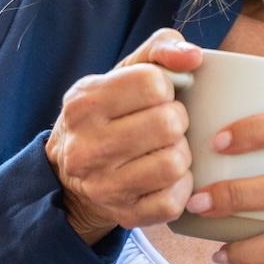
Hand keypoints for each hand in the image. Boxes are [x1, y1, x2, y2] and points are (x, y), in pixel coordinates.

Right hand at [46, 28, 202, 244]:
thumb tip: (193, 56)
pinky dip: (180, 187)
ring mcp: (103, 186)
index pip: (153, 83)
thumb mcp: (123, 73)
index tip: (155, 97)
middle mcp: (87, 147)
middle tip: (166, 125)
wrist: (70, 174)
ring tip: (167, 149)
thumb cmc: (110, 114)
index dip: (166, 87)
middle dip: (177, 120)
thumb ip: (159, 49)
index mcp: (84, 102)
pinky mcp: (124, 215)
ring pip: (173, 163)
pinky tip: (167, 177)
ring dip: (180, 154)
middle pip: (168, 124)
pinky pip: (174, 201)